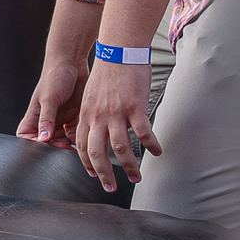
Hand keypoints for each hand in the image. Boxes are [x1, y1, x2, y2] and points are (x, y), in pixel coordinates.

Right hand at [16, 54, 85, 149]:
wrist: (73, 64)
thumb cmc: (55, 76)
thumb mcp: (49, 98)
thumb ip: (46, 119)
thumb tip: (43, 138)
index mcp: (34, 116)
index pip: (26, 136)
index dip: (32, 145)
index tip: (44, 147)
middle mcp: (47, 120)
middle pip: (47, 142)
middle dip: (54, 148)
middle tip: (64, 149)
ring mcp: (61, 120)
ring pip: (62, 141)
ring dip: (68, 145)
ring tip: (75, 146)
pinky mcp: (74, 118)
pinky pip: (76, 134)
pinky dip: (80, 138)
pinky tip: (84, 136)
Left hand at [72, 57, 162, 192]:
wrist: (118, 52)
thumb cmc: (107, 72)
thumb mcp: (91, 95)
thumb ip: (92, 113)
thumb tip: (98, 128)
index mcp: (86, 114)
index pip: (82, 145)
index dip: (86, 162)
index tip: (93, 174)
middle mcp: (98, 116)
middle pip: (96, 152)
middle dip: (103, 174)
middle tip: (110, 188)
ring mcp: (116, 113)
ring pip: (120, 148)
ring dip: (129, 166)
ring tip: (136, 177)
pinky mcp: (134, 107)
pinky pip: (143, 133)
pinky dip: (151, 146)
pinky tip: (157, 152)